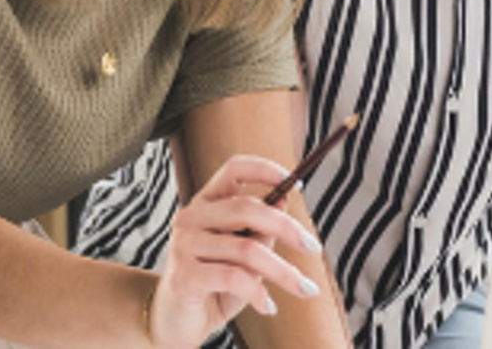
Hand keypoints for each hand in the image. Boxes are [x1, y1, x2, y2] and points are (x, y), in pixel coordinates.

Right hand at [148, 154, 323, 347]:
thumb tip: (283, 199)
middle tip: (313, 247)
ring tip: (305, 288)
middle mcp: (190, 217)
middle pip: (247, 208)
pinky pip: (234, 278)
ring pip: (247, 249)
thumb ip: (260, 230)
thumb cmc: (215, 285)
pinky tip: (269, 306)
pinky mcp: (183, 276)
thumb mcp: (244, 255)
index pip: (234, 169)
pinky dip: (259, 294)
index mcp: (206, 203)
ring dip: (283, 271)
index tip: (297, 184)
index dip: (266, 169)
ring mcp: (183, 245)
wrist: (177, 323)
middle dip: (288, 228)